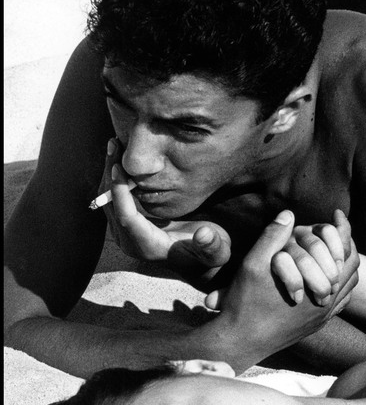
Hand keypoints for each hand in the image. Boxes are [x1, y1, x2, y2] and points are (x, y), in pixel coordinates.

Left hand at [99, 138, 230, 272]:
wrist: (200, 260)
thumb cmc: (209, 254)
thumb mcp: (217, 253)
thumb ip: (213, 246)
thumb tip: (204, 235)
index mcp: (148, 248)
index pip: (126, 218)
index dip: (120, 192)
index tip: (118, 167)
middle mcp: (130, 242)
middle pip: (111, 206)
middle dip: (110, 175)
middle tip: (114, 144)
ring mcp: (125, 233)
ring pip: (109, 200)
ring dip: (110, 172)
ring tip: (115, 144)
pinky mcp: (126, 224)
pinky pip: (114, 198)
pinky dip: (115, 178)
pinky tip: (121, 157)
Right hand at [211, 210, 358, 361]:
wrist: (241, 341)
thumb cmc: (245, 303)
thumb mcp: (253, 264)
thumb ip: (272, 238)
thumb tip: (289, 214)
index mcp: (317, 287)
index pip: (345, 251)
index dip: (343, 229)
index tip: (337, 215)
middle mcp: (327, 305)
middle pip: (352, 268)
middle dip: (346, 246)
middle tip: (336, 231)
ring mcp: (323, 317)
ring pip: (348, 286)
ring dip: (343, 266)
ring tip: (331, 250)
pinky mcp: (316, 326)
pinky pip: (339, 302)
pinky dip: (338, 285)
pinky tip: (323, 276)